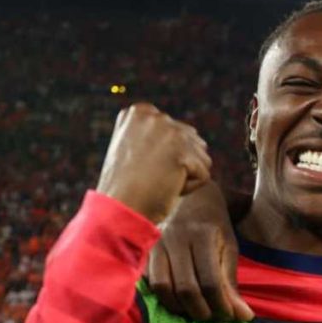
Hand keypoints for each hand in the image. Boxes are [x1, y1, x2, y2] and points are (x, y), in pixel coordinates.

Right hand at [96, 103, 211, 223]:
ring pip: (202, 159)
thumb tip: (194, 136)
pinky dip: (189, 188)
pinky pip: (203, 175)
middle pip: (194, 144)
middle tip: (150, 176)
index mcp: (140, 112)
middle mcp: (155, 116)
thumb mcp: (137, 151)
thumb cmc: (127, 188)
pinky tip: (166, 188)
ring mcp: (169, 131)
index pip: (180, 134)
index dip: (166, 158)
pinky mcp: (182, 151)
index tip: (141, 166)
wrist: (118, 209)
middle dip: (179, 166)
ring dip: (185, 177)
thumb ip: (159, 137)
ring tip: (157, 181)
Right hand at [146, 182, 252, 321]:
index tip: (230, 316)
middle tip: (212, 316)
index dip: (220, 305)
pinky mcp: (144, 250)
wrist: (189, 195)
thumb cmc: (213, 224)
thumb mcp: (229, 247)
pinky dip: (163, 298)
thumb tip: (244, 317)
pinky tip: (177, 300)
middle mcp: (176, 239)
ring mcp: (156, 244)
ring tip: (195, 311)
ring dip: (180, 308)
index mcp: (202, 236)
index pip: (210, 282)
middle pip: (186, 288)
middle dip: (201, 310)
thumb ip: (232, 282)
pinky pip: (149, 282)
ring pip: (163, 288)